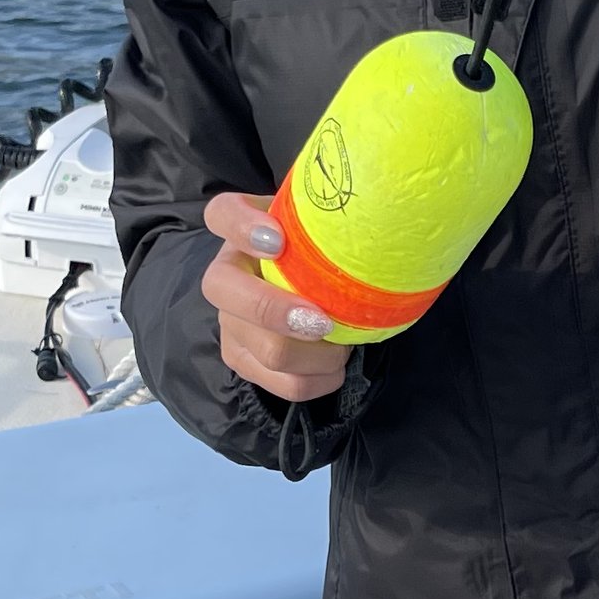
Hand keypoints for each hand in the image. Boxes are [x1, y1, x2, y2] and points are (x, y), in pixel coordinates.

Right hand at [202, 192, 353, 403]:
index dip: (242, 227)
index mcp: (240, 231)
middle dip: (275, 311)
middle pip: (227, 293)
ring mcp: (230, 323)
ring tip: (343, 343)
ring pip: (265, 349)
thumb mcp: (322, 226)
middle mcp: (225, 276)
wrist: (310, 291)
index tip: (278, 241)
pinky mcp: (244, 360)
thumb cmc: (319, 252)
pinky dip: (320, 379)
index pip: (223, 214)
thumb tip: (375, 216)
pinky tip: (336, 364)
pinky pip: (285, 384)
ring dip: (317, 355)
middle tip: (323, 320)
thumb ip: (333, 218)